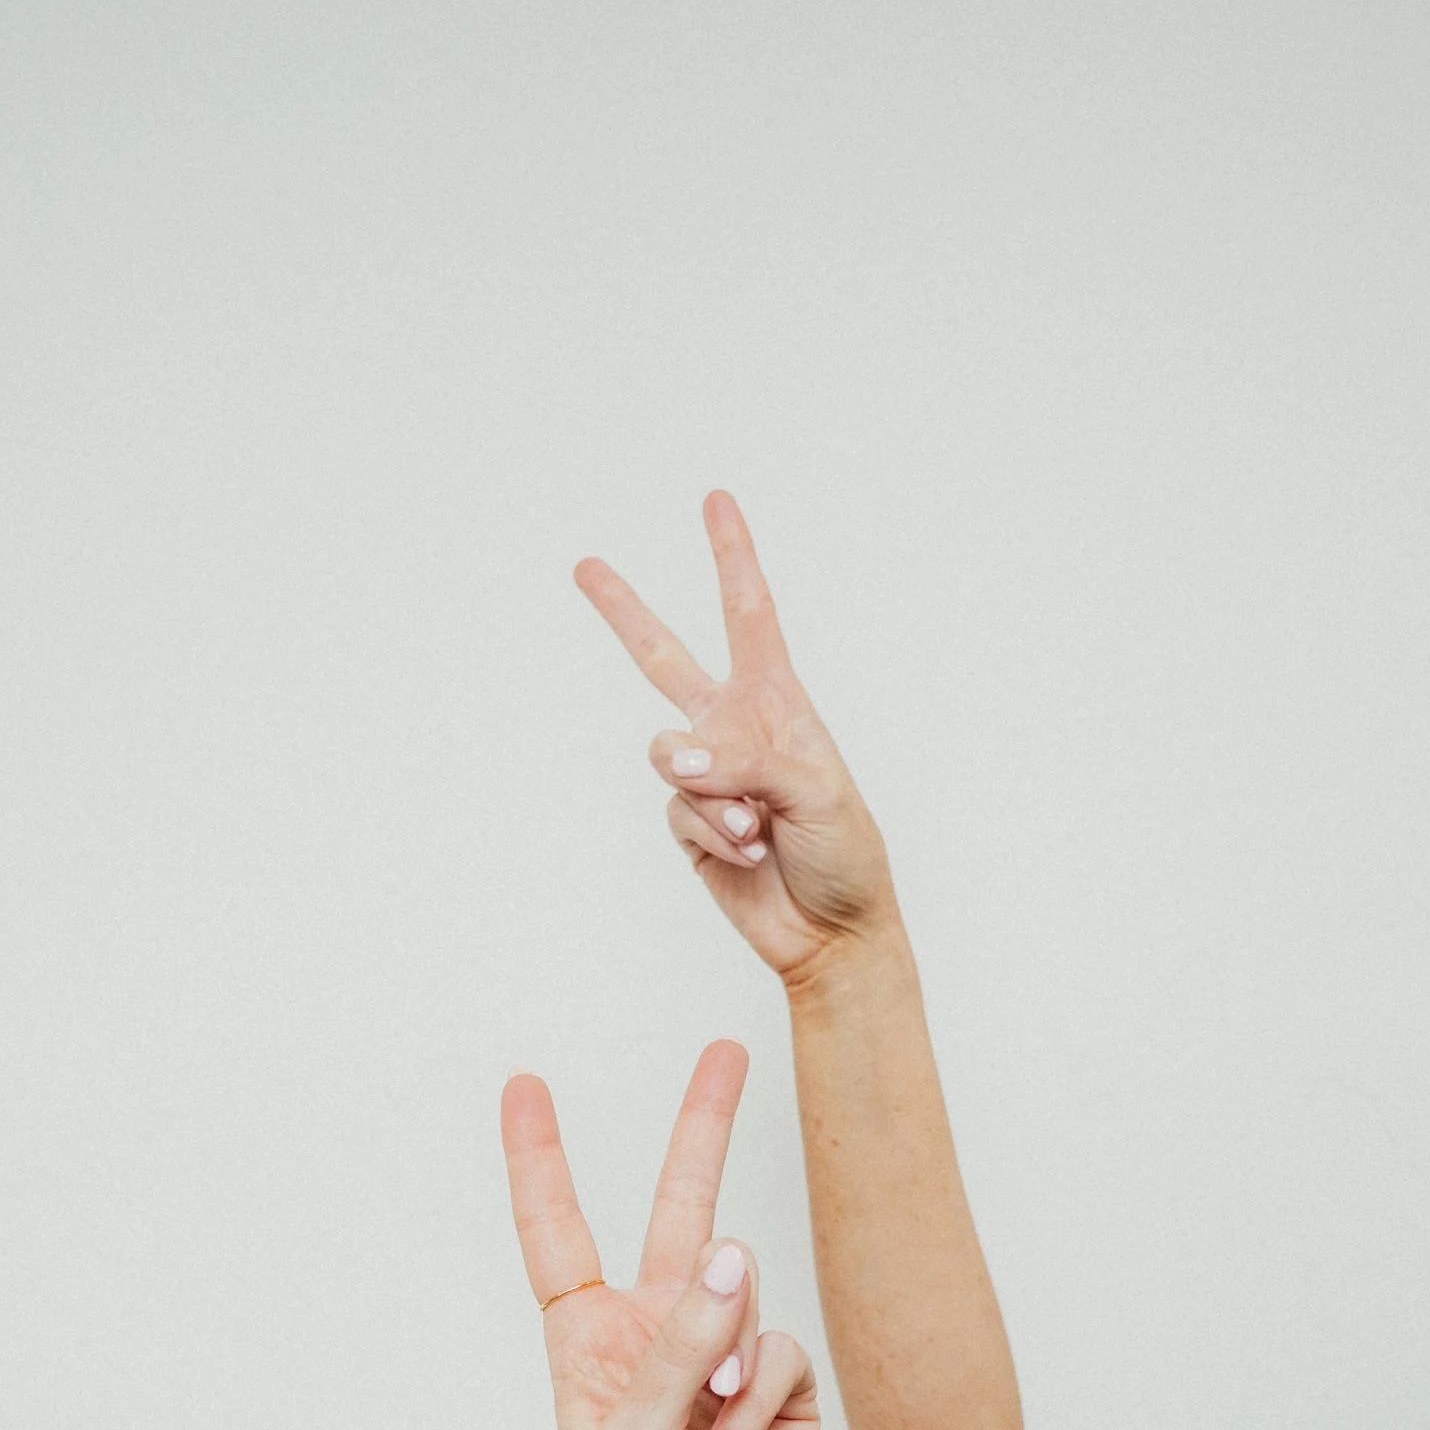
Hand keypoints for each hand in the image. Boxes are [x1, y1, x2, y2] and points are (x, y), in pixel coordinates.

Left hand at [501, 1040, 816, 1429]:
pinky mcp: (780, 1393)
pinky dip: (757, 1399)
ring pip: (741, 1298)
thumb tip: (734, 1257)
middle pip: (678, 1213)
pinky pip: (781, 1355)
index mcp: (588, 1343)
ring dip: (723, 1360)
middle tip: (726, 1052)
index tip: (525, 1087)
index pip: (559, 1233)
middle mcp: (656, 1336)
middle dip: (701, 1131)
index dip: (541, 1161)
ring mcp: (722, 1360)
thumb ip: (677, 1346)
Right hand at [574, 491, 893, 986]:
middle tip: (584, 567)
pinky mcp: (689, 823)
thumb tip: (676, 760)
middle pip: (664, 659)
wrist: (830, 929)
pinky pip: (677, 810)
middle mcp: (734, 728)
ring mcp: (707, 777)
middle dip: (624, 613)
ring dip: (715, 797)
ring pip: (669, 757)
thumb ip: (743, 761)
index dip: (732, 556)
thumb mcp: (815, 789)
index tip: (716, 500)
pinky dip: (713, 834)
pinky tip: (749, 853)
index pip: (749, 615)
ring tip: (760, 828)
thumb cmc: (844, 851)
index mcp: (778, 701)